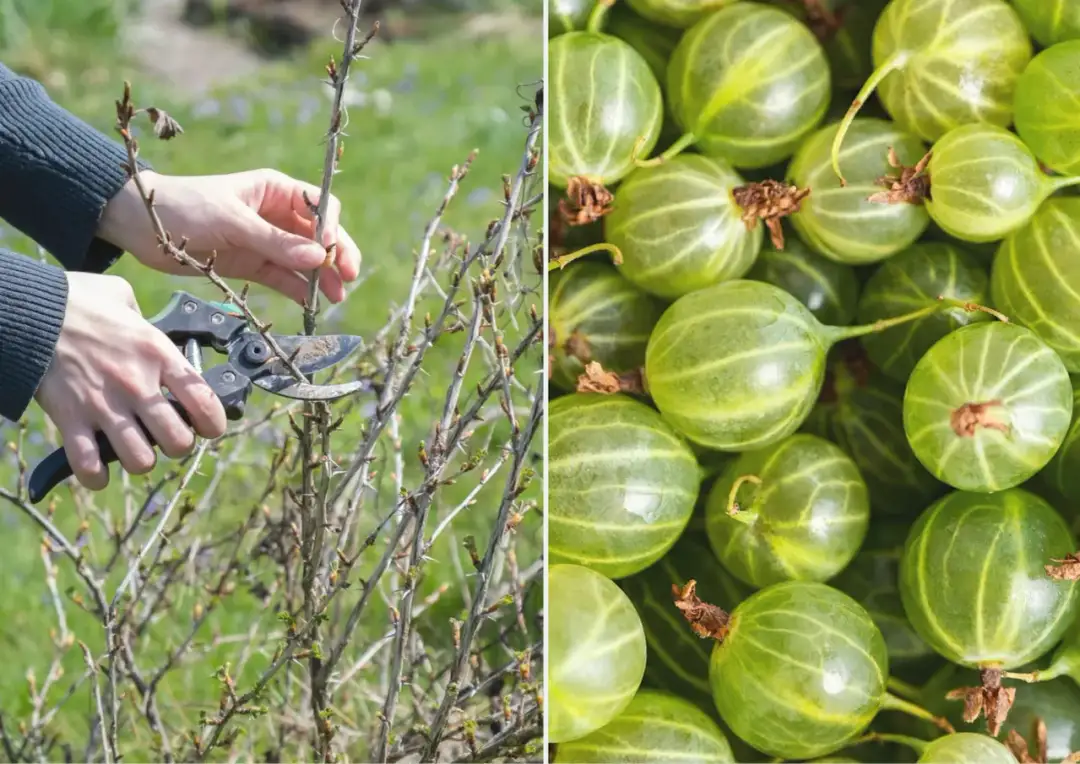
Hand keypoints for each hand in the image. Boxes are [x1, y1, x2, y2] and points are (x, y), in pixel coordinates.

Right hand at [34, 272, 226, 489]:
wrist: (29, 310)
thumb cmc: (78, 302)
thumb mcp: (125, 300)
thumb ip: (148, 320)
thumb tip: (154, 330)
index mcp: (158, 354)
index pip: (205, 402)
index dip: (213, 424)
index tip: (207, 427)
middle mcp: (136, 384)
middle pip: (177, 442)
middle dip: (176, 445)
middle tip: (166, 436)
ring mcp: (103, 405)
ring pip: (140, 461)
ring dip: (140, 460)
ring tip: (134, 448)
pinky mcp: (70, 419)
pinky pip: (89, 466)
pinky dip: (96, 476)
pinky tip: (99, 468)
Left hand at [97, 169, 360, 304]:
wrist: (139, 225)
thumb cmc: (184, 207)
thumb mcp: (232, 221)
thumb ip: (275, 241)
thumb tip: (318, 257)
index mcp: (275, 190)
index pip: (320, 206)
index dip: (331, 227)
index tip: (331, 249)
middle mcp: (277, 215)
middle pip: (320, 236)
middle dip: (336, 255)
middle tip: (347, 277)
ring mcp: (266, 242)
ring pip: (306, 260)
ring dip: (321, 277)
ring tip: (334, 297)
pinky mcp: (252, 265)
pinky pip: (284, 278)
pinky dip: (299, 290)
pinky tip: (311, 303)